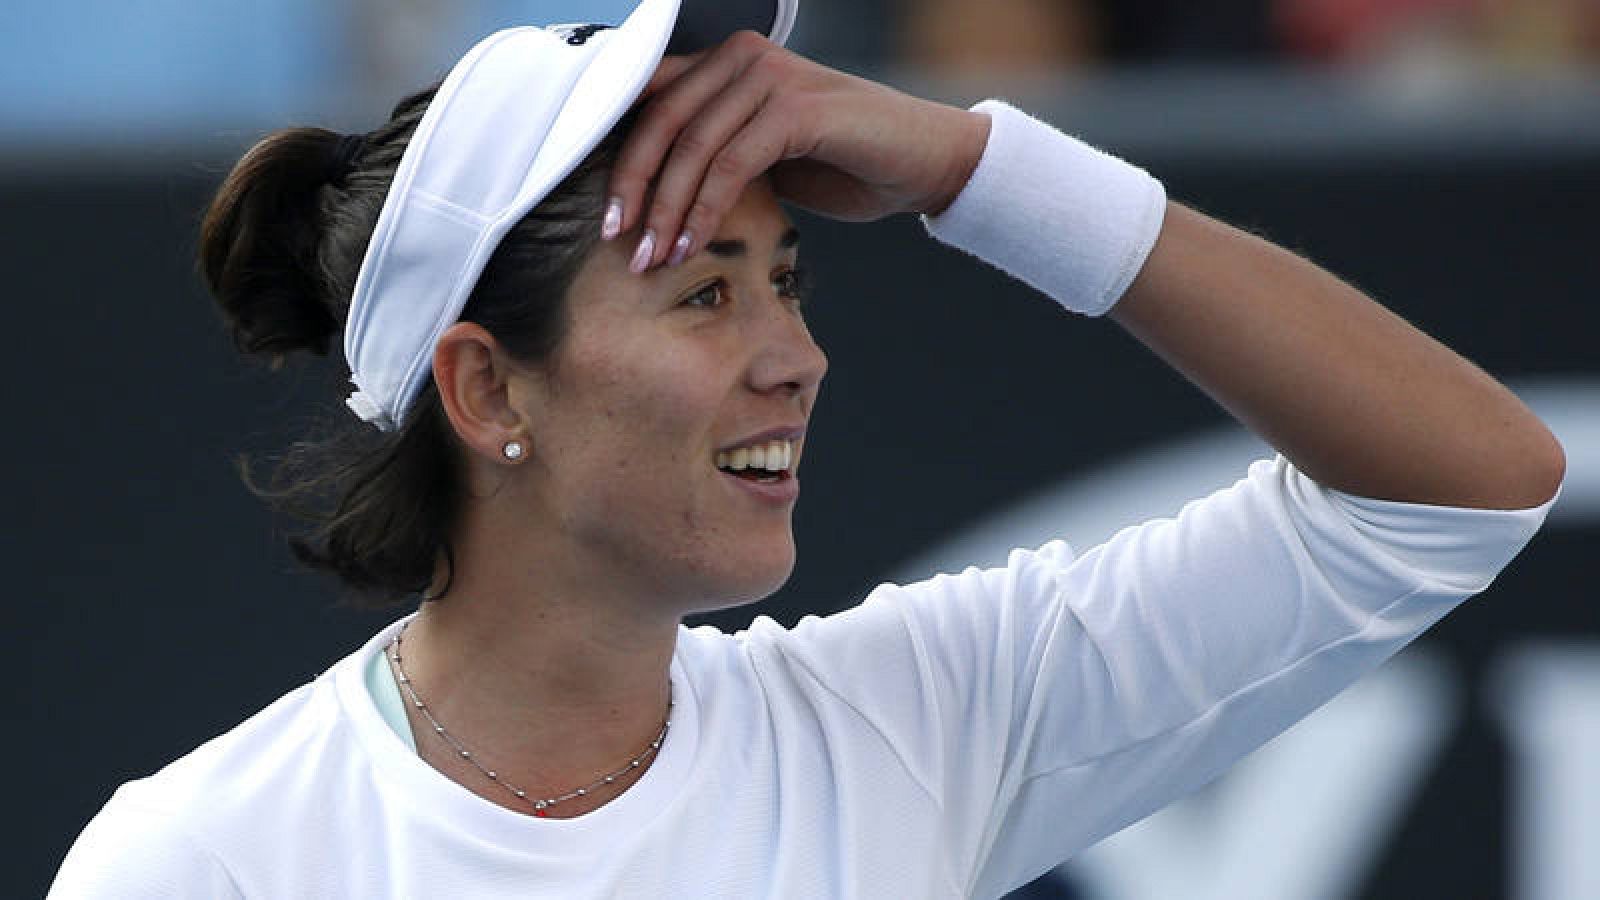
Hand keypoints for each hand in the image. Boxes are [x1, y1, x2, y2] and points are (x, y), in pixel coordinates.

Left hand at [603, 30, 989, 270]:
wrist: (922, 165)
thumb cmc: (844, 165)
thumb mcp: (762, 158)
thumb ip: (714, 156)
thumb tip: (647, 196)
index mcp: (727, 62)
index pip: (649, 102)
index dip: (617, 159)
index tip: (606, 217)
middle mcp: (743, 57)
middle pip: (660, 121)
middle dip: (631, 188)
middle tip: (617, 244)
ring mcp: (770, 76)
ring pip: (692, 146)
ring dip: (665, 210)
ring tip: (652, 258)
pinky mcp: (796, 106)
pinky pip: (731, 163)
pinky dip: (704, 209)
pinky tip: (690, 245)